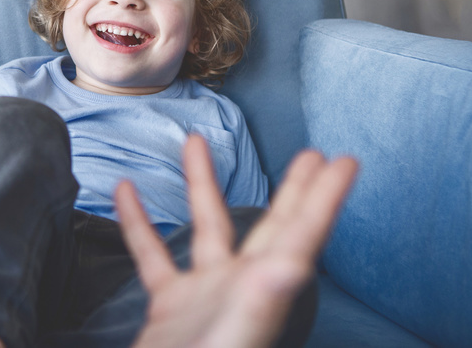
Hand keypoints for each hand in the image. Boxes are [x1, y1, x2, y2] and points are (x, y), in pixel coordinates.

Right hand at [116, 136, 357, 347]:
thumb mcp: (234, 342)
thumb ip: (263, 305)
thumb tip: (293, 264)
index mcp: (263, 292)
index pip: (302, 236)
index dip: (326, 199)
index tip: (345, 163)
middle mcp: (240, 288)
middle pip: (274, 228)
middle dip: (295, 191)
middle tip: (313, 155)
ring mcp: (204, 296)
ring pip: (207, 228)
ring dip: (203, 185)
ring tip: (195, 142)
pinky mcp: (170, 307)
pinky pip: (153, 256)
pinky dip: (140, 223)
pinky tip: (126, 192)